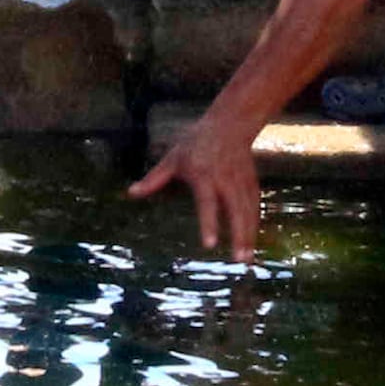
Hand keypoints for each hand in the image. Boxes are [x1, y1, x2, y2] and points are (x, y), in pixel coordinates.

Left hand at [127, 112, 268, 264]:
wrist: (230, 124)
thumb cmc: (196, 142)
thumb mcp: (173, 158)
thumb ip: (154, 178)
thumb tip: (131, 193)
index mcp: (204, 175)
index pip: (208, 203)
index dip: (209, 224)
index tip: (210, 245)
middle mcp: (225, 180)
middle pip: (235, 211)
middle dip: (238, 235)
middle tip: (239, 260)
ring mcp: (240, 182)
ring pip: (247, 212)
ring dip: (248, 236)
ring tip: (246, 261)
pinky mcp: (250, 183)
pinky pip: (254, 207)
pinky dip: (254, 226)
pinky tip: (251, 245)